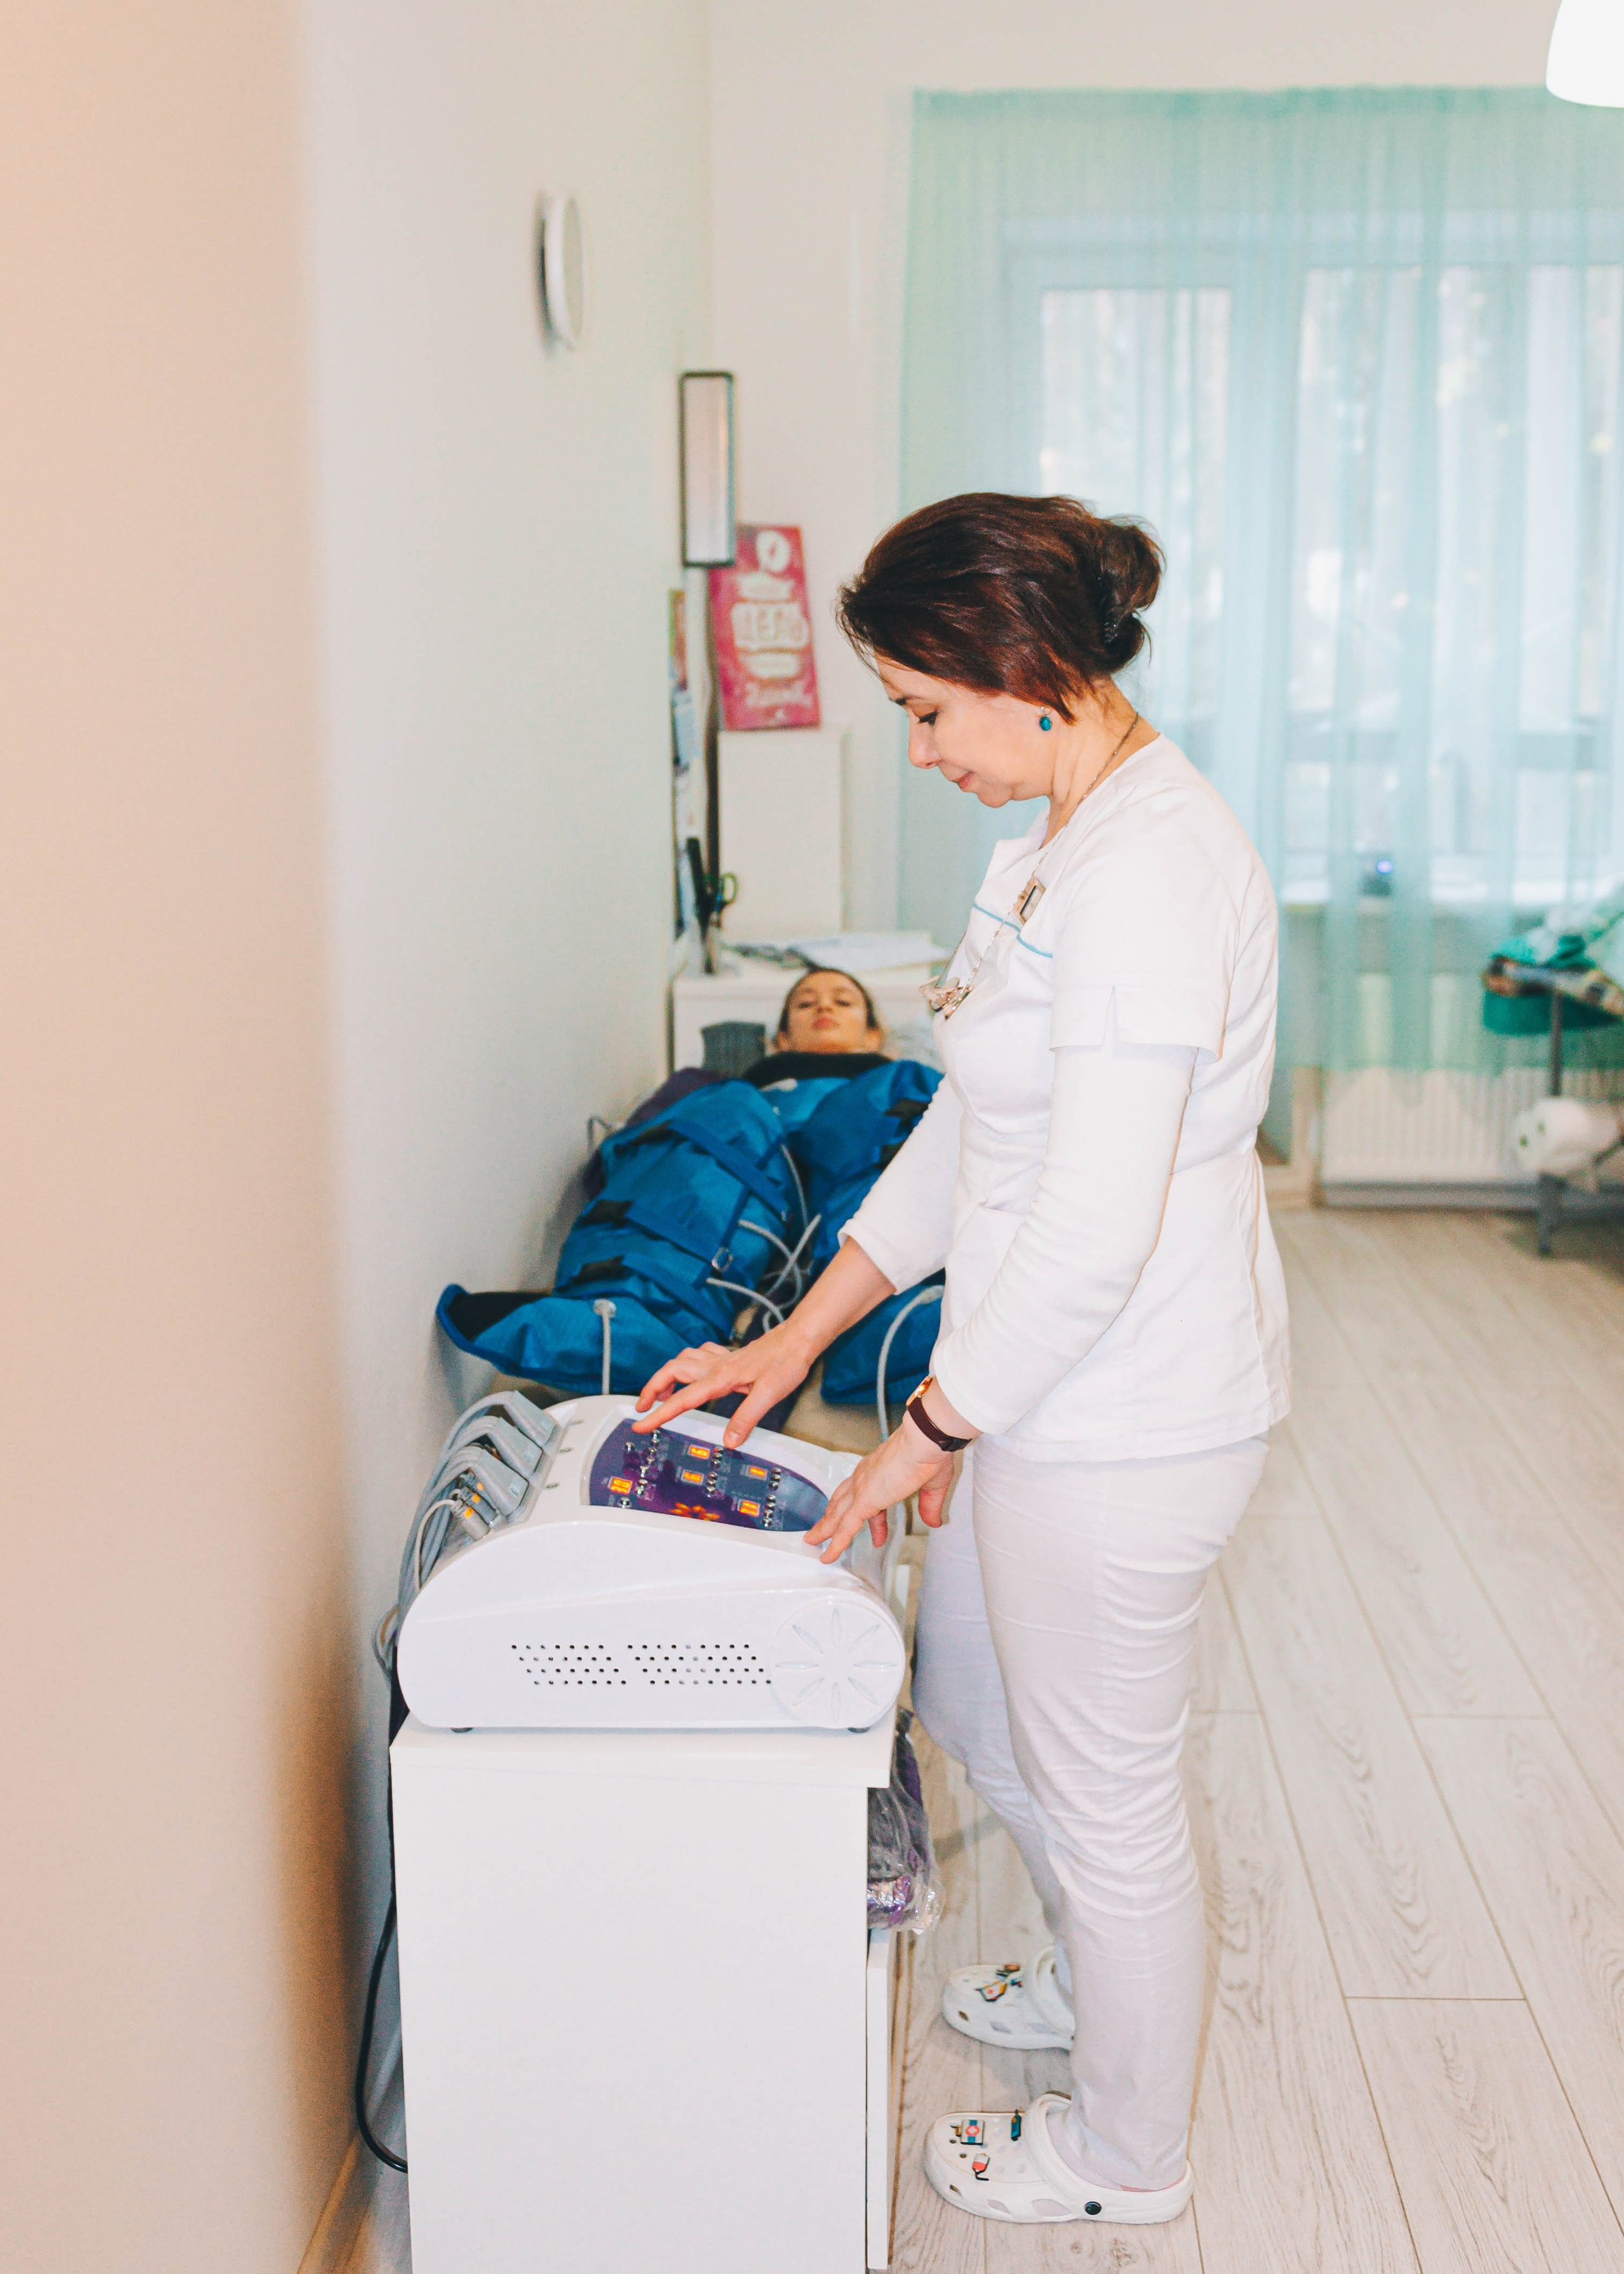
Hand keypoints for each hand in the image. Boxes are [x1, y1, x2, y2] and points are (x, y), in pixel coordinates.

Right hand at [635, 1320, 816, 1446]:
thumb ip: (746, 1418)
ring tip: (661, 1393)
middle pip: (671, 1372)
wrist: (798, 1339)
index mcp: (720, 1379)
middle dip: (651, 1389)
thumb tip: (728, 1441)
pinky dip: (688, 1362)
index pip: (682, 1400)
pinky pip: (700, 1354)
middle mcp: (716, 1366)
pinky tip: (692, 1369)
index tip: (641, 1424)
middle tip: (642, 1408)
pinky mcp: (730, 1356)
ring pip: (682, 1361)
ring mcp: (721, 1359)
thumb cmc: (786, 1362)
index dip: (659, 1414)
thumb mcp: (769, 1395)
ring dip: (666, 1376)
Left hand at [805, 1421, 956, 1565]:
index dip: (873, 1520)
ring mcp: (862, 1488)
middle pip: (842, 1502)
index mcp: (879, 1471)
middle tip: (824, 1534)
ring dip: (825, 1529)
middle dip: (833, 1519)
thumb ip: (930, 1505)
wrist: (924, 1442)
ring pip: (837, 1514)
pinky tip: (829, 1556)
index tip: (878, 1534)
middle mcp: (865, 1477)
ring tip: (813, 1542)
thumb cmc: (928, 1453)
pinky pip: (846, 1527)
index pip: (867, 1497)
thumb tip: (935, 1521)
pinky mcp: (864, 1500)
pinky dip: (836, 1543)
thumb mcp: (932, 1486)